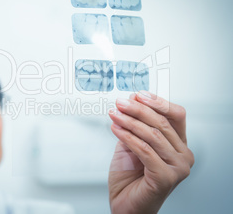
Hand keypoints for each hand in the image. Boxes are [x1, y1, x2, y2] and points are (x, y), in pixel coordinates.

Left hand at [108, 91, 193, 213]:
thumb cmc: (129, 177)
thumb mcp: (131, 143)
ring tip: (114, 114)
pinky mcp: (167, 177)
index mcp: (178, 144)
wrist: (125, 204)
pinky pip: (145, 150)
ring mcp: (178, 167)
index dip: (158, 102)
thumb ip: (134, 124)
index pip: (176, 115)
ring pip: (153, 135)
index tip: (138, 94)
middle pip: (162, 123)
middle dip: (138, 110)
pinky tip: (115, 128)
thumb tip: (132, 99)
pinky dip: (128, 136)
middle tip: (120, 103)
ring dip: (129, 121)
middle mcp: (183, 155)